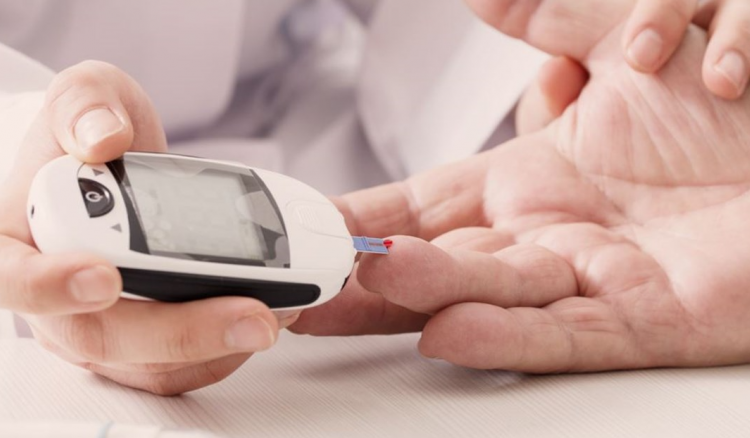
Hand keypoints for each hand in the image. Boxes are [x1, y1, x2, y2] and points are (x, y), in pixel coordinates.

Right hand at [0, 61, 284, 393]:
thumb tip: (102, 137)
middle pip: (106, 338)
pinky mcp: (149, 346)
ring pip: (154, 365)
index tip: (104, 276)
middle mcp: (59, 301)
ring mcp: (107, 329)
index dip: (52, 287)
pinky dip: (231, 347)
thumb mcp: (87, 98)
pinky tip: (272, 312)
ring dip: (222, 346)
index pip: (14, 278)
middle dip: (184, 331)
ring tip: (281, 309)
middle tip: (252, 313)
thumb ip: (85, 104)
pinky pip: (186, 367)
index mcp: (23, 243)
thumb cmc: (95, 141)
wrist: (124, 169)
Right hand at [294, 0, 749, 371]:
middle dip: (368, 273)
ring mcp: (590, 280)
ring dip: (425, 292)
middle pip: (438, 258)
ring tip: (364, 283)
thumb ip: (550, 19)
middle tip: (303, 277)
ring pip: (489, 291)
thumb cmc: (739, 118)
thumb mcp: (627, 46)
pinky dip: (506, 333)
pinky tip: (448, 331)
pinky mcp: (645, 320)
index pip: (425, 203)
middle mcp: (549, 235)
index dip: (365, 215)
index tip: (311, 224)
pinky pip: (564, 332)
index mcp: (535, 183)